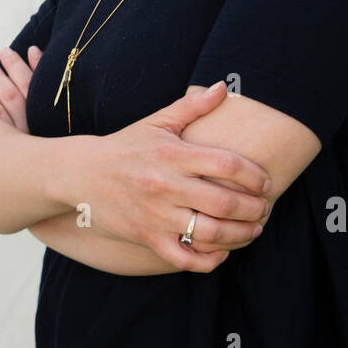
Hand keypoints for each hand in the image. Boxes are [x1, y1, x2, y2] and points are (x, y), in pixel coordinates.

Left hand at [0, 46, 40, 133]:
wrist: (9, 183)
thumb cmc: (21, 141)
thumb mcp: (36, 119)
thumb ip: (35, 91)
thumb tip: (36, 60)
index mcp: (48, 117)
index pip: (45, 85)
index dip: (38, 64)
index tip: (31, 48)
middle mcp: (37, 123)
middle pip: (26, 87)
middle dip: (15, 66)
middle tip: (5, 51)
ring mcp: (21, 133)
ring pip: (10, 97)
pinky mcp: (3, 141)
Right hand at [55, 82, 272, 272]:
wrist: (80, 174)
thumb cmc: (124, 146)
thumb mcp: (156, 122)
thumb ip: (192, 106)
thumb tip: (223, 87)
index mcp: (172, 153)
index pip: (227, 164)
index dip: (255, 176)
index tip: (266, 182)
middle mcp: (166, 185)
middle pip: (225, 202)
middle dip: (255, 210)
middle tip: (264, 210)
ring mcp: (156, 214)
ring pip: (210, 233)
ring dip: (240, 236)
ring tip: (253, 231)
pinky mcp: (147, 237)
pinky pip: (184, 258)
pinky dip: (208, 261)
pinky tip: (221, 253)